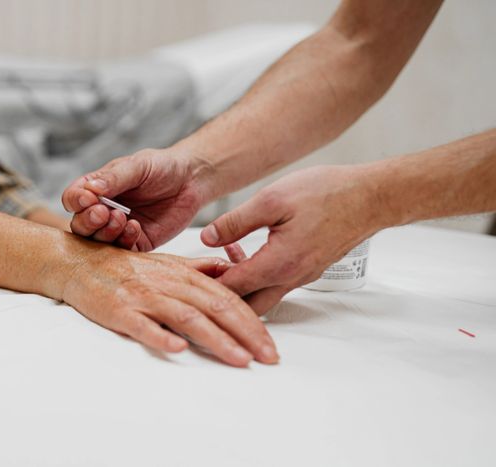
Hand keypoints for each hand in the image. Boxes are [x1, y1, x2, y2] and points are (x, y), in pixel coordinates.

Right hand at [61, 149, 207, 250]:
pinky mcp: (136, 243)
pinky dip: (124, 241)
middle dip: (88, 221)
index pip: (73, 198)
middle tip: (103, 213)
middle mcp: (102, 210)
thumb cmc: (162, 167)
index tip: (89, 199)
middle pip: (80, 225)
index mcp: (96, 189)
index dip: (76, 201)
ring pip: (97, 242)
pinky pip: (122, 250)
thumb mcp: (137, 166)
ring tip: (122, 218)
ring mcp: (117, 229)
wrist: (192, 180)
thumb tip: (91, 189)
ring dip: (106, 232)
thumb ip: (114, 177)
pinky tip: (136, 227)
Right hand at [61, 247, 278, 366]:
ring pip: (187, 317)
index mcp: (183, 274)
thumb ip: (200, 270)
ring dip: (216, 339)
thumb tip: (232, 273)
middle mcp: (168, 283)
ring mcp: (144, 296)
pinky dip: (161, 336)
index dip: (252, 321)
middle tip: (267, 357)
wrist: (79, 262)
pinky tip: (178, 349)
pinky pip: (142, 324)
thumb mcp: (167, 264)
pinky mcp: (119, 310)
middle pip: (215, 307)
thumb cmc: (124, 266)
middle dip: (246, 333)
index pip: (227, 297)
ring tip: (238, 359)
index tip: (269, 344)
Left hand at [202, 165, 381, 313]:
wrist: (371, 197)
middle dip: (218, 298)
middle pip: (245, 306)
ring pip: (261, 297)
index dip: (205, 284)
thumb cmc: (327, 193)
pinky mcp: (308, 270)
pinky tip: (242, 250)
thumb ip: (236, 222)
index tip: (183, 276)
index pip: (231, 289)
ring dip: (237, 286)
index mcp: (278, 264)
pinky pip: (275, 283)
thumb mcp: (272, 199)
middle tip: (196, 279)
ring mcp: (302, 277)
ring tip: (216, 262)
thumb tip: (206, 238)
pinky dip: (254, 275)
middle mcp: (291, 278)